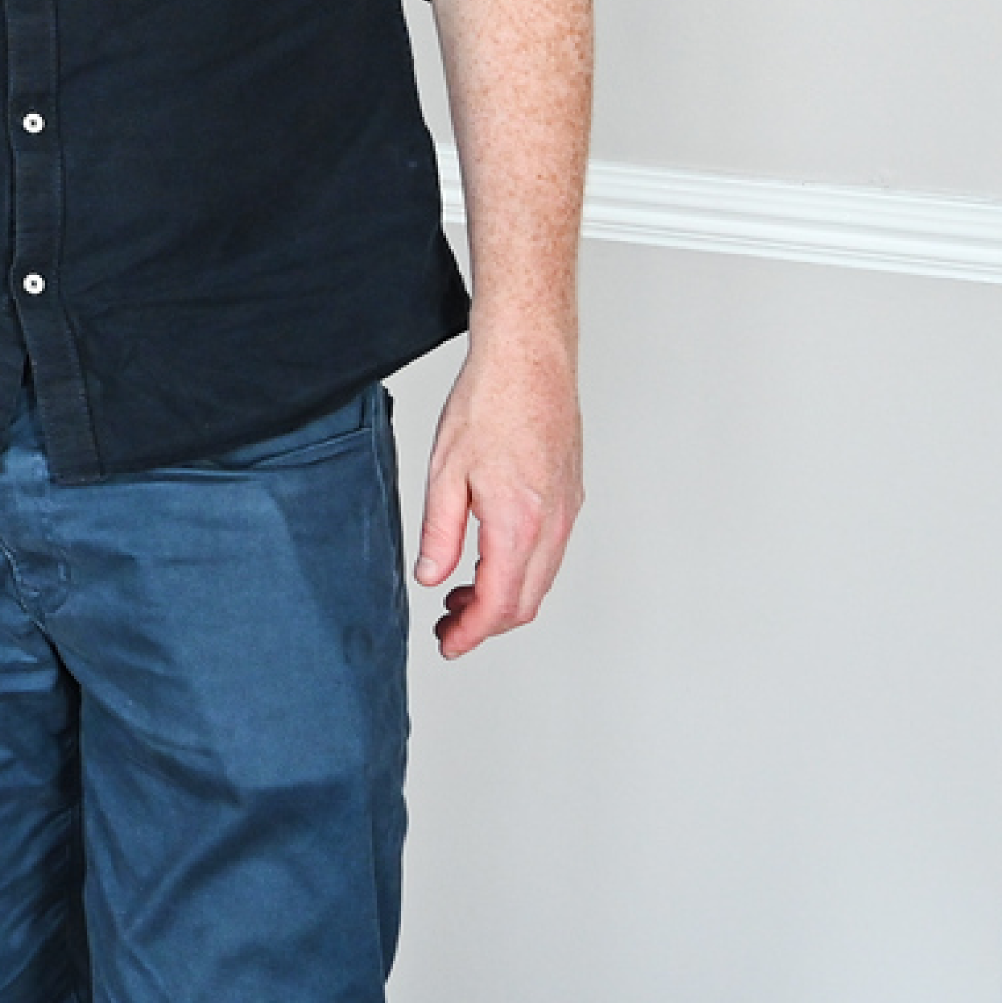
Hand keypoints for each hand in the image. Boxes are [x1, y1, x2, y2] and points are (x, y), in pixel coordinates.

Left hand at [419, 334, 580, 657]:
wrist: (530, 359)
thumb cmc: (489, 403)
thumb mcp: (445, 472)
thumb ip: (439, 533)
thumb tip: (432, 577)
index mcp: (519, 523)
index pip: (500, 603)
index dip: (472, 633)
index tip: (448, 644)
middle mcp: (553, 524)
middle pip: (526, 601)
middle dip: (485, 623)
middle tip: (446, 626)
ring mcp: (567, 510)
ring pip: (540, 578)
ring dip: (503, 598)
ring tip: (458, 596)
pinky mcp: (569, 495)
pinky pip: (548, 552)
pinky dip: (519, 570)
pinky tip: (487, 559)